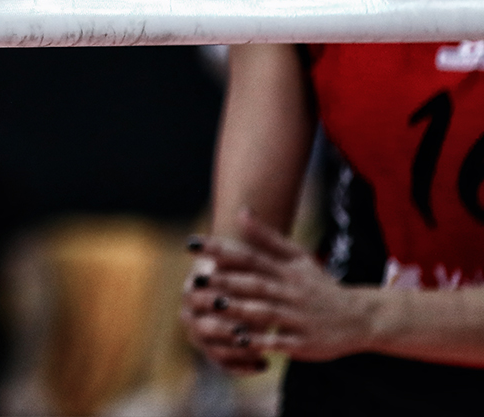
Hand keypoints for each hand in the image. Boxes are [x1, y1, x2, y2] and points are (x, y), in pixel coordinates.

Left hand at [182, 210, 377, 368]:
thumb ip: (267, 238)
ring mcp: (298, 317)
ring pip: (266, 312)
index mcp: (285, 270)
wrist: (362, 317)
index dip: (220, 249)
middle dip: (226, 281)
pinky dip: (263, 342)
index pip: (248, 256)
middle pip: (255, 284)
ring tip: (212, 306)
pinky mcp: (305, 342)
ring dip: (239, 310)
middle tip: (197, 278)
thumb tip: (241, 211)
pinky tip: (240, 341)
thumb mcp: (298, 258)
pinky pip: (281, 342)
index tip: (191, 243)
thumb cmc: (321, 286)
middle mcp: (291, 292)